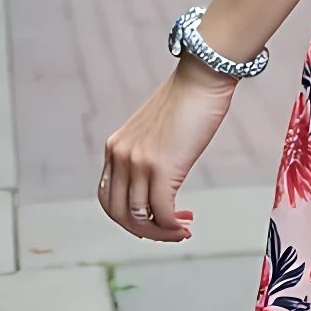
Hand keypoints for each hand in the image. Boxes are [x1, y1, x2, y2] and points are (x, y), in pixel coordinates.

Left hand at [99, 58, 235, 242]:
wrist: (202, 78)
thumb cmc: (188, 100)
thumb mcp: (156, 132)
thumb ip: (149, 156)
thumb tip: (161, 184)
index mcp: (115, 148)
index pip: (108, 197)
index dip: (129, 216)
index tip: (154, 219)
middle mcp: (120, 156)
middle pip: (118, 213)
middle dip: (143, 231)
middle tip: (168, 232)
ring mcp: (138, 163)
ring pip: (140, 217)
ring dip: (161, 232)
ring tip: (182, 230)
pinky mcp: (161, 168)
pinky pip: (161, 212)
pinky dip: (172, 226)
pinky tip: (186, 225)